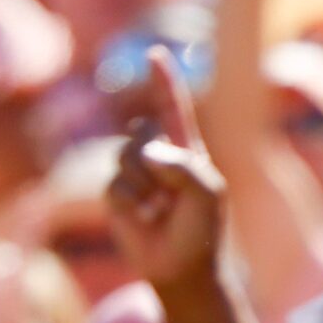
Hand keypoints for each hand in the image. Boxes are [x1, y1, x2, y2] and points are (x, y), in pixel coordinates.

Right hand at [108, 51, 227, 292]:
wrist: (182, 268)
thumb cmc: (202, 229)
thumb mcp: (207, 193)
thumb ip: (183, 167)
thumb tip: (147, 153)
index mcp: (186, 150)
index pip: (172, 108)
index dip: (164, 81)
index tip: (156, 54)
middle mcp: (158, 157)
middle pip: (141, 133)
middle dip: (154, 160)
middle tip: (171, 194)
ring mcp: (135, 176)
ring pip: (125, 158)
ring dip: (146, 186)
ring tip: (162, 210)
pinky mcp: (117, 197)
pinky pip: (115, 187)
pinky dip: (133, 205)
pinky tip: (147, 220)